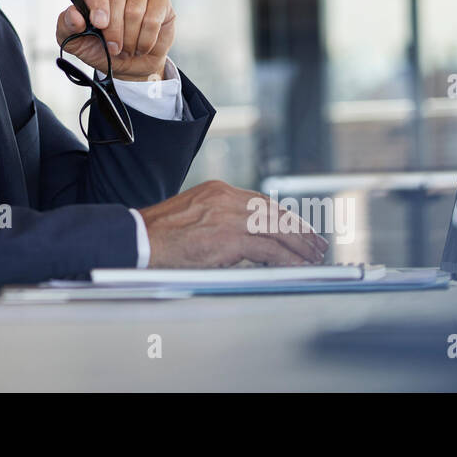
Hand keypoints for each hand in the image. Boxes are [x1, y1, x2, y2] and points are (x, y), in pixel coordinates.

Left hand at [55, 0, 173, 80]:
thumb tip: (73, 14)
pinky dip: (145, 39)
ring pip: (135, 10)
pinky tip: (141, 45)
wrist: (128, 62)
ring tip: (126, 47)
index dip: (97, 0)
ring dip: (129, 38)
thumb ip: (67, 26)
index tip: (99, 23)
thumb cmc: (99, 46)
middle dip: (113, 30)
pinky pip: (153, 18)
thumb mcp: (74, 40)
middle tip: (112, 48)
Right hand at [137, 181, 330, 267]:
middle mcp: (227, 198)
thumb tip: (246, 240)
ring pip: (277, 229)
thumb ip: (219, 221)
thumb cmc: (159, 235)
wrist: (141, 240)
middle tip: (315, 242)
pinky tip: (295, 266)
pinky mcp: (230, 237)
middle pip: (274, 212)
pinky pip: (269, 248)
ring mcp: (229, 216)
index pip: (261, 202)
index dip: (283, 216)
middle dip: (298, 229)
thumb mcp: (193, 218)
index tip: (297, 227)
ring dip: (299, 245)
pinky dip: (286, 258)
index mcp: (218, 191)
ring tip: (313, 256)